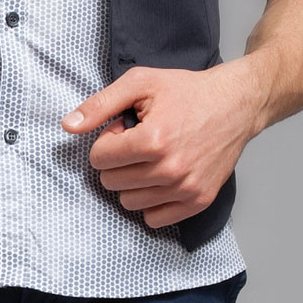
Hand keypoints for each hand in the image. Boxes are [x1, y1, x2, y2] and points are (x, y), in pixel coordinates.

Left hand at [60, 63, 254, 228]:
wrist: (235, 104)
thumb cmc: (187, 91)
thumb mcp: (140, 83)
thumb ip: (100, 104)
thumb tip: (68, 126)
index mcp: (152, 140)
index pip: (99, 158)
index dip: (107, 140)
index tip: (125, 128)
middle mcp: (169, 170)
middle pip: (111, 182)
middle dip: (117, 161)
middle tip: (139, 141)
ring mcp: (186, 189)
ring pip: (129, 203)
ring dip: (132, 182)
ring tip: (151, 158)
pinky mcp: (199, 201)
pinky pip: (155, 220)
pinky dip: (150, 202)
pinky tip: (160, 178)